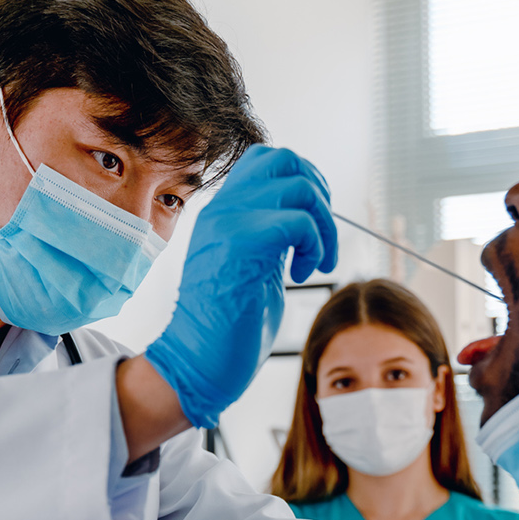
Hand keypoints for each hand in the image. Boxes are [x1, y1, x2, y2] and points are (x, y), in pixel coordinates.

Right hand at [144, 146, 336, 428]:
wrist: (195, 361)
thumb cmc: (227, 326)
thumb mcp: (252, 266)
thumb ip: (270, 236)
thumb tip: (309, 220)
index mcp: (223, 212)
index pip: (265, 160)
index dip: (302, 182)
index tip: (311, 226)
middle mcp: (223, 209)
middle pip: (284, 159)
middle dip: (319, 193)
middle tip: (319, 237)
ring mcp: (229, 223)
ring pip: (299, 187)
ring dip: (323, 227)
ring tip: (314, 263)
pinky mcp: (241, 245)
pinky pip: (297, 221)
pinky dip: (314, 247)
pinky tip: (301, 275)